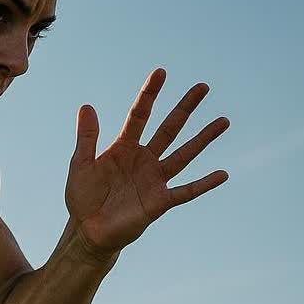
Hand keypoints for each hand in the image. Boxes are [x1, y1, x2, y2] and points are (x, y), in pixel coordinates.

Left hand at [65, 69, 231, 252]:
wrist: (88, 231)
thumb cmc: (83, 198)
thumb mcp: (80, 164)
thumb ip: (86, 137)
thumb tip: (86, 106)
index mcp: (123, 148)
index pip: (139, 116)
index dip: (149, 95)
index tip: (160, 72)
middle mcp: (143, 159)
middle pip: (169, 128)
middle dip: (185, 108)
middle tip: (203, 87)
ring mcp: (154, 179)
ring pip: (184, 154)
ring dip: (203, 139)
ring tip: (223, 121)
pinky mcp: (160, 201)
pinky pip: (186, 191)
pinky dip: (204, 184)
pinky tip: (222, 174)